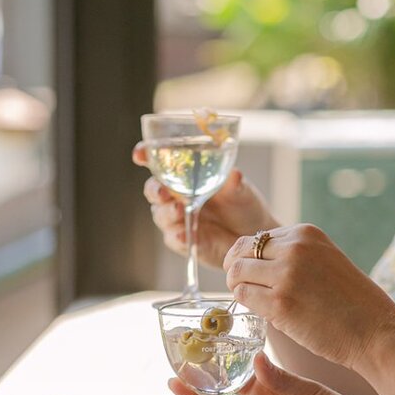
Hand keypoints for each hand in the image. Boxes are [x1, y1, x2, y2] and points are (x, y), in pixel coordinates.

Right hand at [135, 144, 279, 268]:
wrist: (254, 235)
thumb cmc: (243, 205)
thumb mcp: (242, 191)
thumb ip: (235, 183)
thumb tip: (235, 175)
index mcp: (184, 176)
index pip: (158, 162)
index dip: (145, 156)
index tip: (140, 154)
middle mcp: (176, 196)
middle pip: (154, 190)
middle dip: (155, 189)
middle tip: (163, 191)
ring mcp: (178, 219)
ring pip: (162, 215)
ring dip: (168, 212)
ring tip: (179, 210)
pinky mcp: (185, 240)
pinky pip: (176, 239)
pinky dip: (179, 236)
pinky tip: (184, 234)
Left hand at [223, 225, 394, 369]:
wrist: (376, 331)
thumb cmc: (353, 303)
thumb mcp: (326, 261)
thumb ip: (296, 256)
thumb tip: (256, 263)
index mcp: (306, 233)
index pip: (256, 238)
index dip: (249, 259)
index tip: (256, 276)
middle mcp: (294, 248)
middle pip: (241, 252)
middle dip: (238, 272)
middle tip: (247, 291)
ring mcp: (286, 274)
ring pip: (236, 274)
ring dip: (240, 289)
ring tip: (258, 303)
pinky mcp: (280, 303)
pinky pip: (243, 297)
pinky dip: (246, 306)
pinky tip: (265, 314)